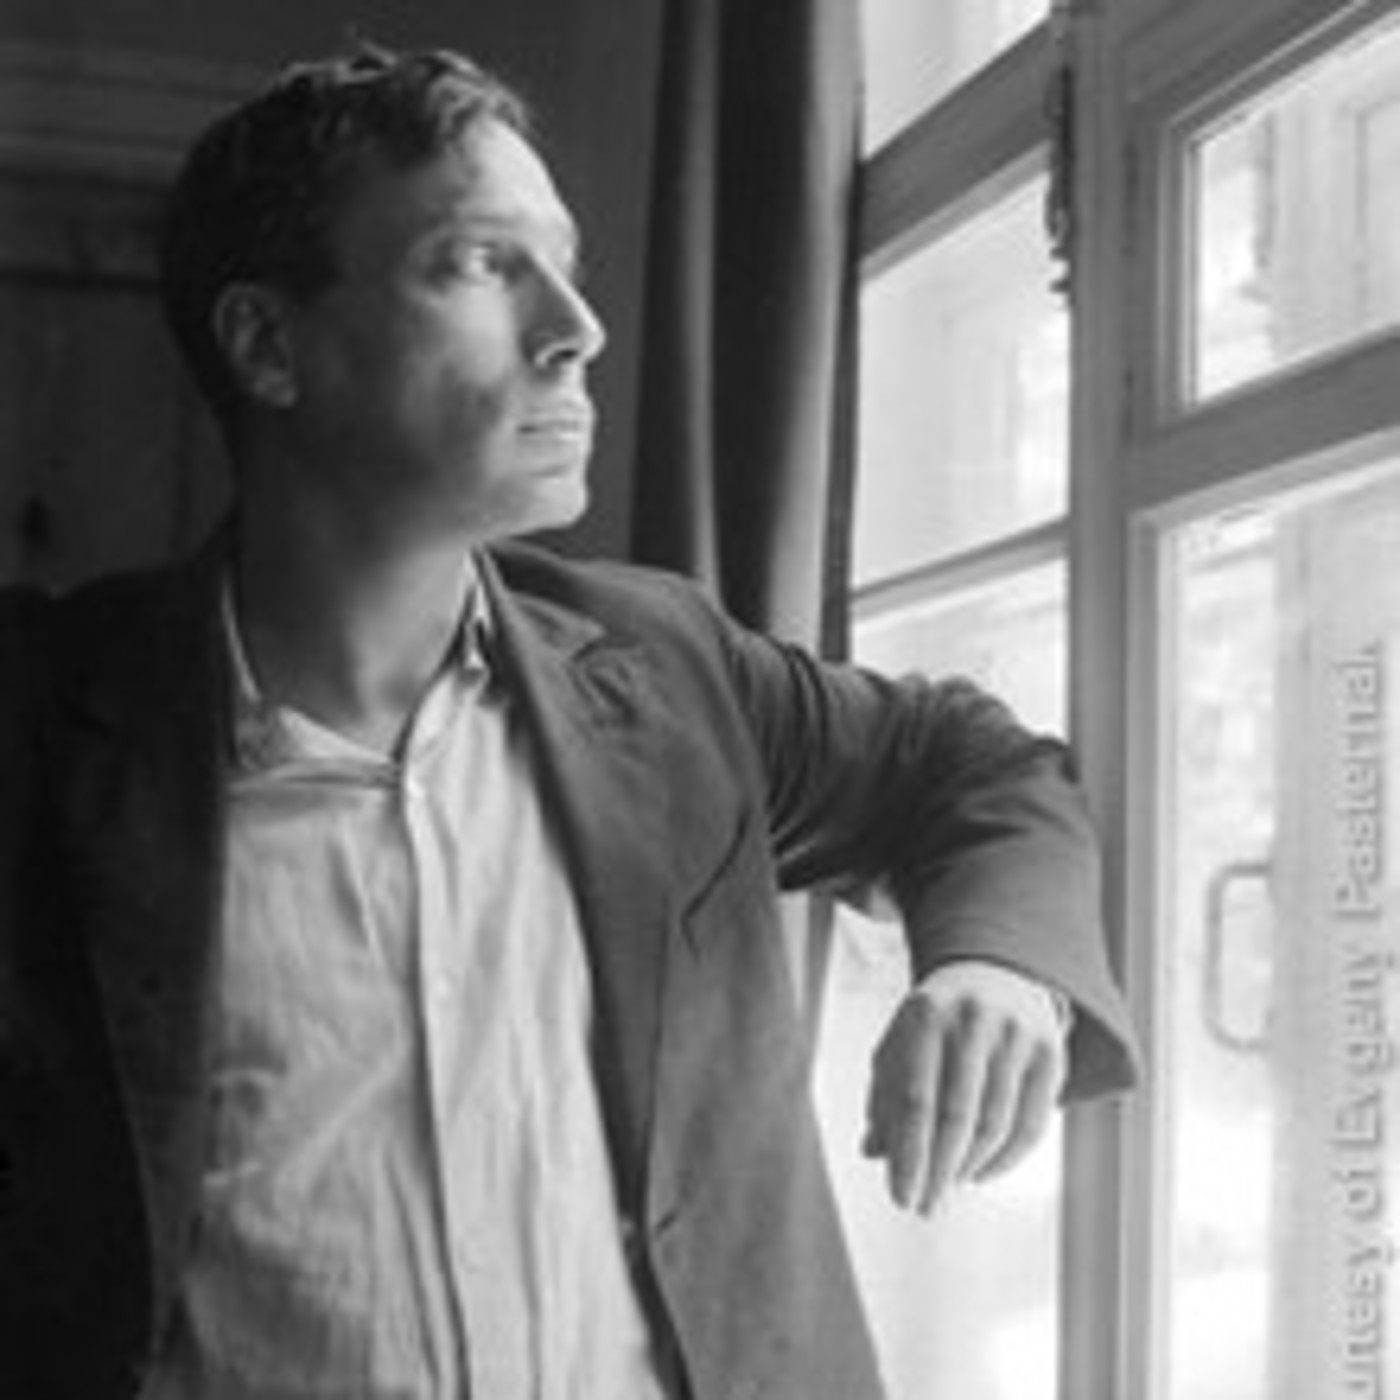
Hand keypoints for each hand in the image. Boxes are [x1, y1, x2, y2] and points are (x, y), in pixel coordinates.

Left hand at [861, 960, 1067, 1214]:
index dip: (908, 1154)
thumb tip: (871, 1152)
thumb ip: (884, 1094)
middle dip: (939, 1171)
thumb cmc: (937, 1022)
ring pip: (996, 1124)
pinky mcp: (1051, 1054)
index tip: (901, 1198)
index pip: (915, 1098)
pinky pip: (1031, 1126)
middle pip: (958, 1115)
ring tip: (948, 1186)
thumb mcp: (901, 1042)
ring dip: (968, 1167)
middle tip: (924, 1208)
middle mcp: (975, 1020)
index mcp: (927, 1014)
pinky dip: (1004, 1161)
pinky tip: (980, 1173)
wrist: (997, 974)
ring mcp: (1018, 1035)